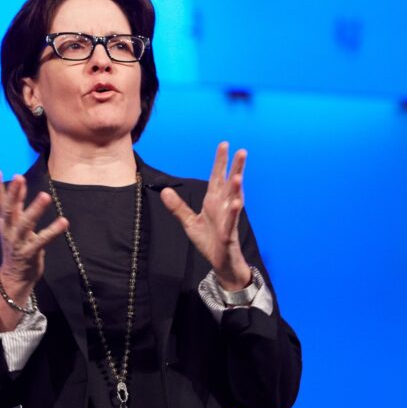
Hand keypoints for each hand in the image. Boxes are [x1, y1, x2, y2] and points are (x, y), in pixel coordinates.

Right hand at [0, 170, 68, 328]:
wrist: (15, 276)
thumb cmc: (17, 243)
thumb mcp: (15, 222)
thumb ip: (18, 201)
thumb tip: (19, 180)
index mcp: (4, 221)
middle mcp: (8, 230)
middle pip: (9, 210)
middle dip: (13, 194)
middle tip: (19, 177)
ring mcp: (18, 242)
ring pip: (25, 224)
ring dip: (35, 210)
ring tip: (46, 196)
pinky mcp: (30, 253)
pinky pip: (42, 240)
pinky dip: (53, 231)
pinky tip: (64, 221)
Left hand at [160, 142, 251, 290]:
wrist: (220, 263)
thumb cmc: (208, 240)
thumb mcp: (188, 222)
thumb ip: (177, 207)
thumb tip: (165, 191)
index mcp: (213, 201)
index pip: (217, 177)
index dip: (220, 161)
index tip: (224, 144)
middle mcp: (223, 206)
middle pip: (230, 184)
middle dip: (236, 168)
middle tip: (242, 151)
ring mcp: (228, 219)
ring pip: (234, 200)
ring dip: (237, 188)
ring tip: (239, 175)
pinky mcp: (229, 233)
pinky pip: (231, 221)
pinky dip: (233, 213)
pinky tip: (235, 204)